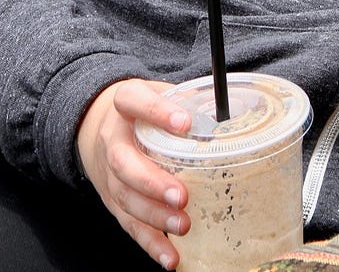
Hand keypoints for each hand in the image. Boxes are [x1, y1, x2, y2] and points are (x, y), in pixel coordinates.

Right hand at [76, 79, 191, 269]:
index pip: (135, 102)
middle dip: (153, 182)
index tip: (185, 123)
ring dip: (154, 216)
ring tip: (182, 225)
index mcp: (126, 103)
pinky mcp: (112, 201)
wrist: (99, 127)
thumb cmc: (144, 110)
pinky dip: (150, 244)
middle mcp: (112, 139)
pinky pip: (128, 225)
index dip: (157, 112)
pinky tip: (170, 257)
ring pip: (125, 198)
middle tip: (182, 195)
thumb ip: (189, 101)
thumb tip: (229, 114)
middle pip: (123, 163)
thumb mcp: (160, 93)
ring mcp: (109, 173)